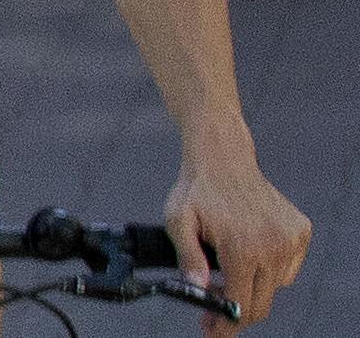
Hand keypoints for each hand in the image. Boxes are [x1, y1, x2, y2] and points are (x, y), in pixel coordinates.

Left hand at [171, 151, 309, 318]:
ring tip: (226, 271)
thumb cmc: (197, 189)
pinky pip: (287, 268)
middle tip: (214, 313)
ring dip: (251, 286)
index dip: (225, 323)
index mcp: (243, 249)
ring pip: (274, 286)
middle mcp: (273, 248)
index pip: (239, 304)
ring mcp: (291, 241)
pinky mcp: (301, 232)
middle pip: (260, 303)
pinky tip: (249, 252)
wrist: (223, 158)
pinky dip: (269, 268)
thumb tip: (197, 288)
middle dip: (236, 313)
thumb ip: (188, 258)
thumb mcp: (178, 221)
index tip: (212, 330)